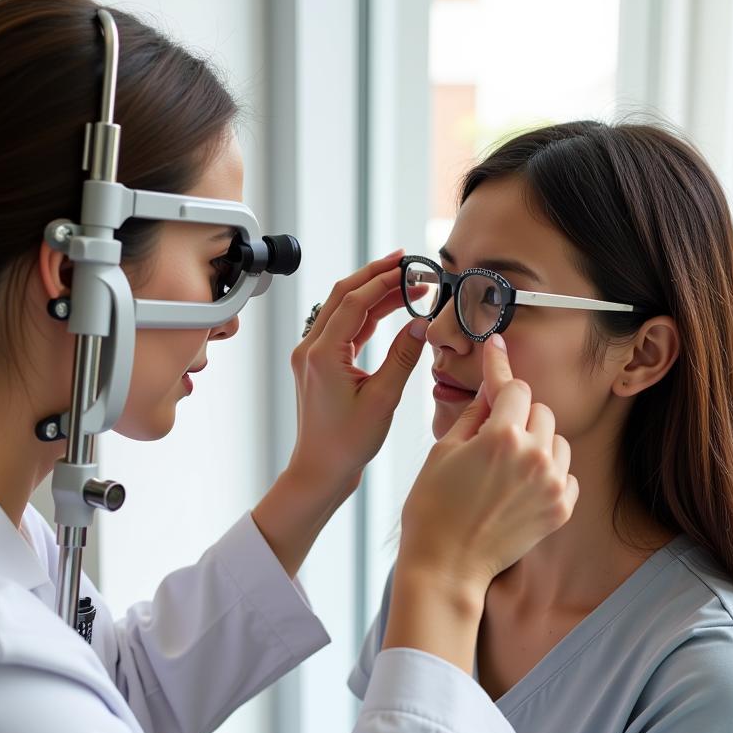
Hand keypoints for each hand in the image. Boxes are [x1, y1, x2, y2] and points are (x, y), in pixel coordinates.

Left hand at [286, 249, 427, 497]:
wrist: (320, 470)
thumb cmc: (348, 443)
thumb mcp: (384, 399)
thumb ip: (403, 356)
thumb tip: (421, 323)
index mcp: (322, 353)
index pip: (355, 301)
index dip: (385, 280)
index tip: (412, 269)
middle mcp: (311, 348)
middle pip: (343, 295)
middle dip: (376, 275)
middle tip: (406, 262)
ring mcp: (312, 356)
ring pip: (343, 310)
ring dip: (373, 295)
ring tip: (406, 284)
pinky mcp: (318, 364)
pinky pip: (343, 330)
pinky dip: (366, 317)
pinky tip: (389, 310)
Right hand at [395, 334, 578, 616]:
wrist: (446, 566)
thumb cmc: (433, 509)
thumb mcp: (443, 451)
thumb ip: (473, 414)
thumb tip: (491, 389)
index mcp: (502, 436)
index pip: (514, 387)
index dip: (501, 369)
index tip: (498, 348)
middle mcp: (534, 456)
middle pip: (539, 410)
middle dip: (517, 414)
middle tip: (490, 436)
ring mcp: (552, 484)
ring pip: (557, 439)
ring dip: (537, 441)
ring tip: (507, 464)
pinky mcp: (561, 509)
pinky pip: (566, 473)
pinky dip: (549, 472)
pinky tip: (522, 485)